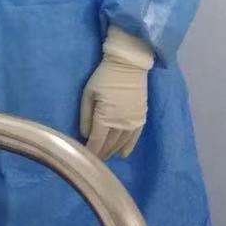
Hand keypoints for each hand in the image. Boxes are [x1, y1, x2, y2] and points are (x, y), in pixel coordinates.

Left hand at [79, 26, 153, 160]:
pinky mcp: (141, 118)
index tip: (84, 158)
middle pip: (109, 144)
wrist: (129, 65)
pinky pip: (135, 137)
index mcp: (105, 117)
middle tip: (93, 159)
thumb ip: (86, 116)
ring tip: (105, 156)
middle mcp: (120, 123)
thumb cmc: (104, 77)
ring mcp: (133, 122)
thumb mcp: (88, 93)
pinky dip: (128, 147)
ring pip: (121, 143)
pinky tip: (123, 154)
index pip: (96, 141)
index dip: (91, 151)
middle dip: (100, 152)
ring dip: (112, 151)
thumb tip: (85, 135)